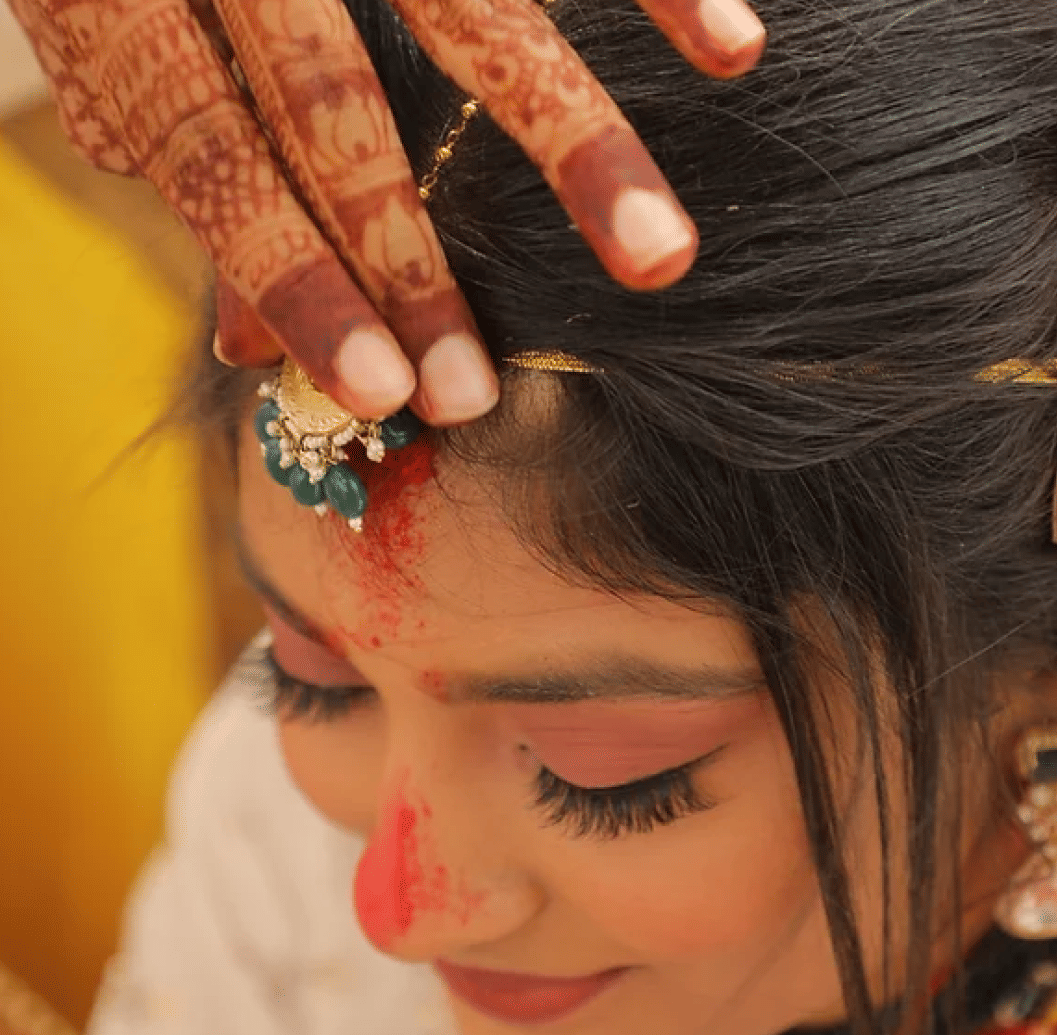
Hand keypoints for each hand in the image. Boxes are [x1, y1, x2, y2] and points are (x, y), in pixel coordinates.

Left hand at [7, 0, 764, 423]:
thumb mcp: (119, 26)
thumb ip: (194, 167)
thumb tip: (243, 343)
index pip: (211, 149)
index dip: (291, 276)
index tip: (380, 393)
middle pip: (336, 108)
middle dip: (407, 262)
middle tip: (472, 394)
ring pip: (478, 16)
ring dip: (576, 144)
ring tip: (661, 261)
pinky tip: (735, 53)